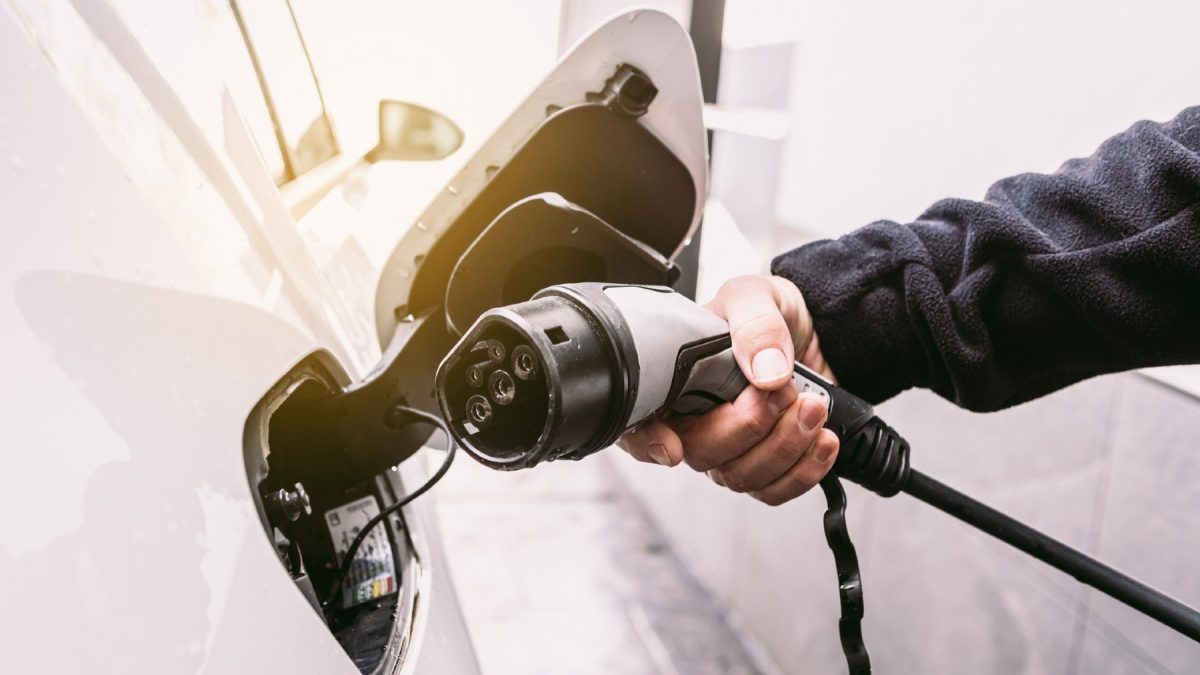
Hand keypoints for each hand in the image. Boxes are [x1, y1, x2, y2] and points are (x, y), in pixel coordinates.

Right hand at [617, 275, 839, 505]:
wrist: (815, 328)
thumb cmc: (767, 311)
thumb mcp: (755, 296)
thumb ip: (755, 325)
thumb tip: (766, 372)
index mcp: (673, 380)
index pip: (639, 424)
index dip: (647, 443)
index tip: (672, 446)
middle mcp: (695, 421)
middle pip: (702, 454)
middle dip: (749, 427)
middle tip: (785, 391)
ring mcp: (731, 448)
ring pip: (742, 477)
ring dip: (785, 446)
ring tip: (814, 406)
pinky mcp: (767, 464)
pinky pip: (775, 490)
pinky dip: (805, 470)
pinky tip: (823, 438)